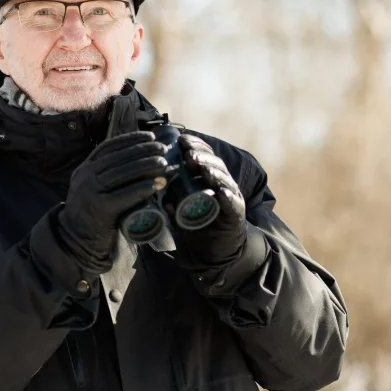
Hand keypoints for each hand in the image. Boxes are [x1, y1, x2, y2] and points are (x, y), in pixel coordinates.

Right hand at [57, 131, 167, 271]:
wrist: (74, 239)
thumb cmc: (90, 213)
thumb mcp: (91, 188)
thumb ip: (106, 175)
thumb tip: (137, 161)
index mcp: (84, 168)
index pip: (108, 147)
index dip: (131, 140)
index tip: (150, 136)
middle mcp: (85, 177)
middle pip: (117, 158)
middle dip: (142, 150)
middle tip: (162, 149)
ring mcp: (90, 192)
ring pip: (121, 173)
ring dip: (145, 166)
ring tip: (162, 163)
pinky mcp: (99, 209)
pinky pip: (123, 195)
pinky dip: (140, 189)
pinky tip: (154, 185)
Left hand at [172, 134, 247, 270]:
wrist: (216, 250)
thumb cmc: (198, 225)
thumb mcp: (180, 209)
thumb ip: (170, 201)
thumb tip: (155, 194)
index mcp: (209, 178)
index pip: (205, 155)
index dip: (195, 145)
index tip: (181, 140)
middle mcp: (223, 184)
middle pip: (215, 164)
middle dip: (202, 156)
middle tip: (188, 154)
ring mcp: (231, 198)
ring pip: (225, 181)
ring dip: (214, 173)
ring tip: (203, 169)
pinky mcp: (236, 215)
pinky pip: (233, 204)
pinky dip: (228, 198)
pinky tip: (221, 193)